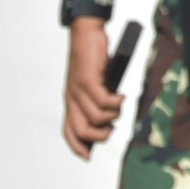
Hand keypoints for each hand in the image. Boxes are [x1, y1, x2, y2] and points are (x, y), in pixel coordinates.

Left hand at [63, 17, 123, 158]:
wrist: (86, 33)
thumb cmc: (93, 57)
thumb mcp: (94, 83)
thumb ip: (97, 99)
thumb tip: (110, 116)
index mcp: (71, 101)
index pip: (69, 131)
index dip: (77, 147)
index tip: (88, 156)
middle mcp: (71, 98)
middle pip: (82, 131)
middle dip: (99, 136)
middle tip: (111, 127)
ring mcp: (78, 90)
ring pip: (96, 118)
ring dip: (112, 116)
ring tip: (118, 106)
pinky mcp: (87, 81)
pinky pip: (103, 102)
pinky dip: (115, 103)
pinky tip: (121, 97)